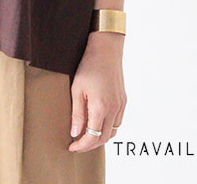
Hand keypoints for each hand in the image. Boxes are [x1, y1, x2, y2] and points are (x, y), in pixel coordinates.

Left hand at [68, 31, 126, 152]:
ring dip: (100, 137)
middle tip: (77, 144)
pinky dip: (108, 127)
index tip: (72, 147)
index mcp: (101, 108)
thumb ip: (77, 114)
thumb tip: (75, 133)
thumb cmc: (89, 66)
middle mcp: (114, 109)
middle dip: (90, 144)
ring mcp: (121, 105)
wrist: (106, 49)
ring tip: (86, 134)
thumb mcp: (77, 90)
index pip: (92, 137)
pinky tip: (98, 122)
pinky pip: (118, 121)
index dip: (82, 146)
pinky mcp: (124, 100)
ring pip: (113, 131)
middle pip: (104, 138)